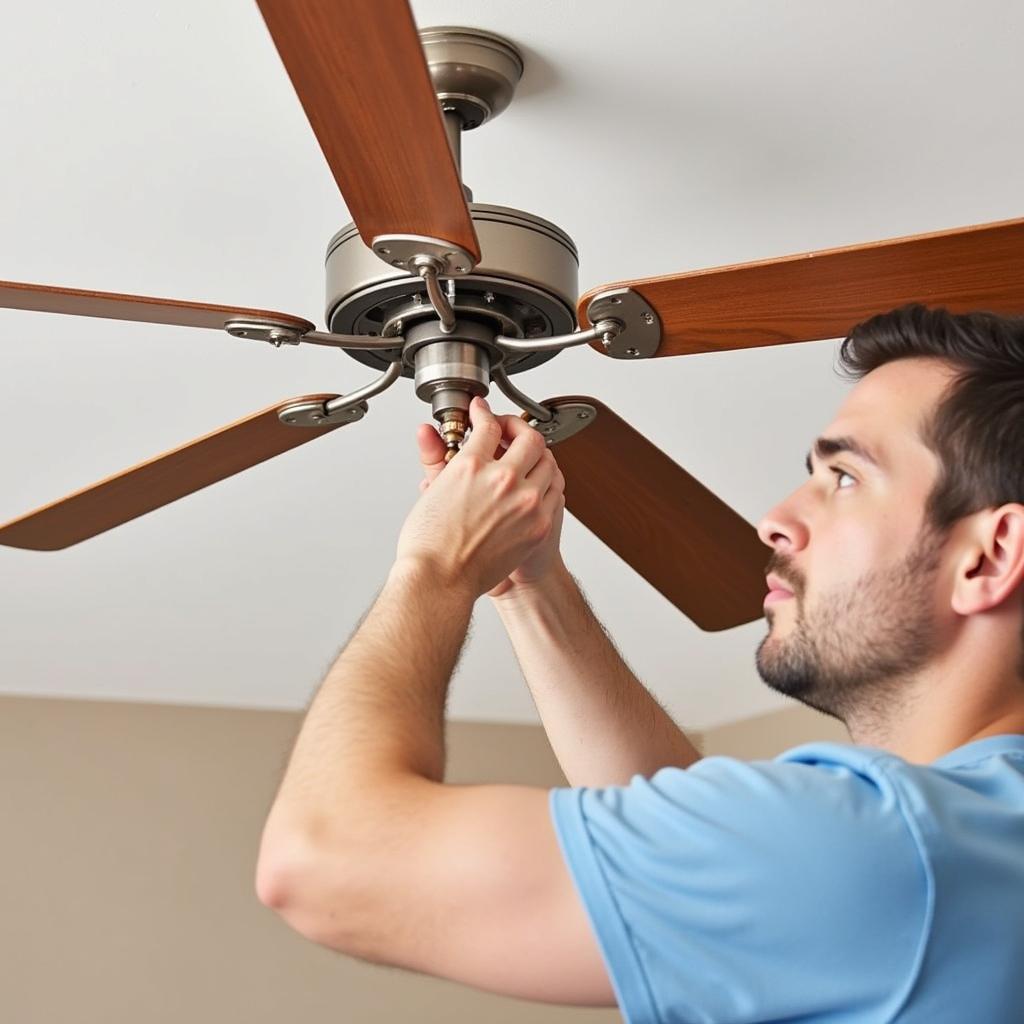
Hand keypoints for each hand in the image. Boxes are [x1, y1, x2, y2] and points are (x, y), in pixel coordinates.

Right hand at [400, 397, 565, 599]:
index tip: (483, 413)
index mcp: (470, 466)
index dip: (485, 413)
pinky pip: (555, 489)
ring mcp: (526, 501)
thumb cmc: (430, 545)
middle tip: (507, 428)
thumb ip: (434, 457)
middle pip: (527, 436)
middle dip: (517, 426)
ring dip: (536, 452)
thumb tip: (428, 433)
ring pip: (548, 460)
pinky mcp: (540, 523)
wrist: (444, 581)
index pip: (488, 425)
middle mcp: (502, 479)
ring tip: (523, 454)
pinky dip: (547, 479)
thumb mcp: (429, 491)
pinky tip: (534, 481)